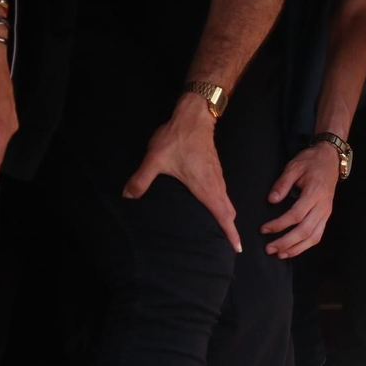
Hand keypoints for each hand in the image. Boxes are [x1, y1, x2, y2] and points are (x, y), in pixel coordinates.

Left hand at [123, 95, 240, 251]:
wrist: (194, 116)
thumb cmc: (177, 138)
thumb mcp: (155, 159)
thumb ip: (141, 179)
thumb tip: (128, 197)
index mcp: (205, 187)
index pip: (223, 215)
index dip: (231, 233)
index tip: (238, 248)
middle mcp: (215, 184)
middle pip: (229, 212)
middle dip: (231, 229)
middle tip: (232, 246)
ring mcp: (217, 176)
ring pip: (227, 202)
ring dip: (228, 217)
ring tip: (224, 231)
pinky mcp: (215, 170)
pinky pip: (223, 193)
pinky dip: (224, 205)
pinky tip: (214, 207)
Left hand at [260, 142, 339, 257]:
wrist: (330, 160)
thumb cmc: (311, 162)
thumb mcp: (294, 166)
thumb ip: (282, 183)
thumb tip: (271, 200)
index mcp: (314, 193)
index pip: (296, 215)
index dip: (279, 224)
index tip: (264, 229)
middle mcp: (322, 206)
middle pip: (305, 230)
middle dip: (286, 242)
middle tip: (269, 248)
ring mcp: (326, 213)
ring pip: (313, 237)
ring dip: (296, 248)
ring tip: (280, 254)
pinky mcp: (326, 216)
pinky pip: (318, 235)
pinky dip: (305, 246)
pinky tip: (293, 250)